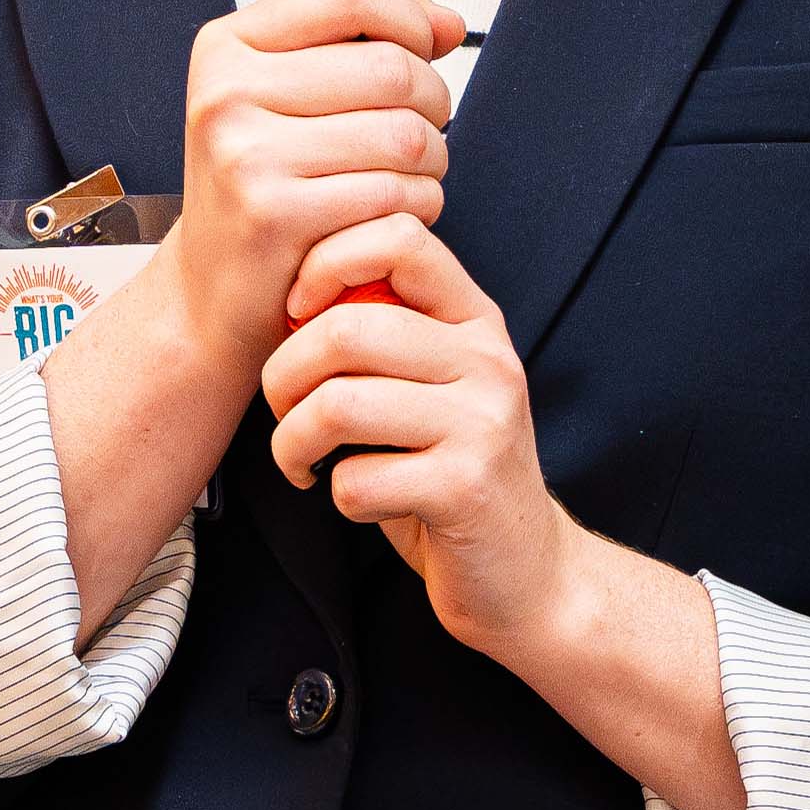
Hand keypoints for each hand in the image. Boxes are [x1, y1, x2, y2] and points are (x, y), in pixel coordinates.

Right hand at [158, 0, 466, 379]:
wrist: (209, 291)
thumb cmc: (257, 190)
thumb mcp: (285, 99)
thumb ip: (361, 44)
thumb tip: (446, 22)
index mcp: (225, 49)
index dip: (408, 19)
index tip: (425, 47)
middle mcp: (226, 94)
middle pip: (390, 67)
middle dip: (433, 102)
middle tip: (422, 131)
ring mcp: (247, 155)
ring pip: (403, 134)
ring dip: (432, 160)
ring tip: (410, 175)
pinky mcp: (277, 215)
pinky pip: (394, 193)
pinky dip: (418, 204)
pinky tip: (394, 213)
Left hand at [262, 217, 588, 659]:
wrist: (526, 572)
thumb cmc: (449, 470)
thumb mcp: (429, 383)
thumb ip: (383, 329)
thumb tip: (292, 289)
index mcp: (474, 319)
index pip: (398, 236)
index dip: (326, 263)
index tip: (298, 314)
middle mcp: (487, 360)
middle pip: (346, 327)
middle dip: (283, 375)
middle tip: (284, 412)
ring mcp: (482, 423)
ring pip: (337, 404)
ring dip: (292, 442)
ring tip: (301, 460)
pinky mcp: (465, 489)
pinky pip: (355, 479)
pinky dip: (336, 497)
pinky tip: (359, 501)